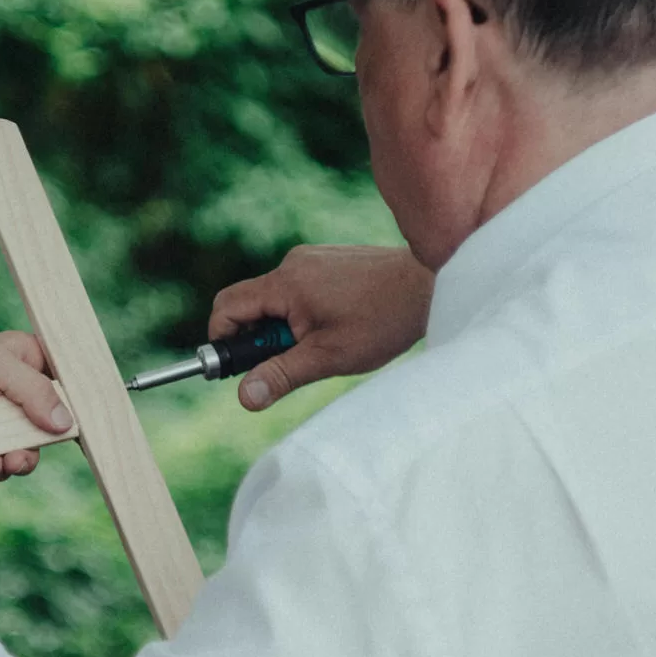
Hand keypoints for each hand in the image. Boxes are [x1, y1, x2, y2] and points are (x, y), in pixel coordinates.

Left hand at [0, 333, 70, 479]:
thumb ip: (35, 392)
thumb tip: (67, 423)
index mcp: (28, 357)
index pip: (66, 382)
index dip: (74, 406)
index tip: (78, 430)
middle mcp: (19, 385)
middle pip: (50, 421)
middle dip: (37, 443)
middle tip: (20, 456)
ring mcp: (1, 413)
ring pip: (28, 444)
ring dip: (18, 459)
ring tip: (2, 464)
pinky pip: (5, 457)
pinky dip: (0, 466)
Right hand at [209, 245, 433, 411]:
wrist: (431, 285)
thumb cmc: (382, 321)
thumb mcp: (328, 358)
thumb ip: (281, 375)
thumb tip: (244, 397)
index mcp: (285, 284)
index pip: (227, 307)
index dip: (224, 341)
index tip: (243, 367)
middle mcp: (292, 264)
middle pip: (249, 303)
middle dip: (258, 337)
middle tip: (291, 360)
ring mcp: (311, 259)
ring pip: (276, 298)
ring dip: (285, 327)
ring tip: (324, 343)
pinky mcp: (327, 261)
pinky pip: (298, 289)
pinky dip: (304, 313)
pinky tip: (338, 325)